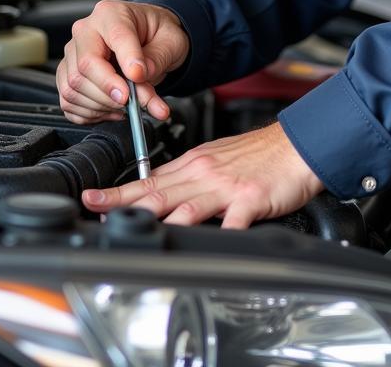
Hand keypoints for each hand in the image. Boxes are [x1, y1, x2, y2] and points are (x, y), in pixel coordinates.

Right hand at [57, 0, 188, 123]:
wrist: (150, 36)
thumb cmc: (157, 33)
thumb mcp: (171, 41)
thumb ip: (157, 59)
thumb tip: (140, 78)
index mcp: (111, 14)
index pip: (115, 37)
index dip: (126, 62)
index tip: (139, 78)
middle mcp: (86, 31)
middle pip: (85, 66)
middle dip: (109, 91)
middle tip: (131, 101)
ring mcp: (73, 53)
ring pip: (73, 87)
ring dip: (101, 105)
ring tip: (126, 106)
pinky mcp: (66, 74)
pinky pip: (68, 102)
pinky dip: (89, 113)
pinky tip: (111, 109)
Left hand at [82, 122, 323, 227]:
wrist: (298, 145)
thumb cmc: (260, 154)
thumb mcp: (217, 157)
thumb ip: (188, 175)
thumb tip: (160, 191)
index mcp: (195, 163)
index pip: (149, 178)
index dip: (120, 191)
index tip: (93, 199)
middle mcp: (205, 173)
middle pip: (159, 190)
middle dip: (125, 203)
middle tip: (98, 212)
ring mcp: (226, 186)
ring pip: (187, 205)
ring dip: (160, 219)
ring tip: (138, 231)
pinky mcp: (250, 198)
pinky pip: (233, 220)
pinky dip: (220, 234)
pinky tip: (209, 246)